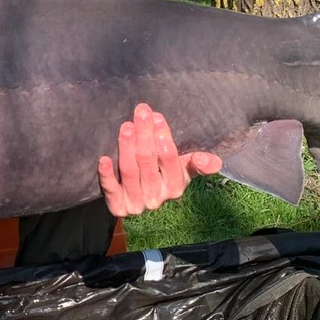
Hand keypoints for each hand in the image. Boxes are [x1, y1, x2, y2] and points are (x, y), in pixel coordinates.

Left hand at [97, 104, 221, 217]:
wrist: (135, 199)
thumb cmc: (161, 175)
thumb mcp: (182, 170)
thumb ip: (196, 163)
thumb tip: (216, 162)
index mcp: (176, 186)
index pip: (170, 158)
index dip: (163, 137)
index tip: (157, 117)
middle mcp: (157, 197)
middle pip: (148, 161)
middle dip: (145, 134)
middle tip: (141, 112)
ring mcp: (137, 203)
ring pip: (130, 171)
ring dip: (126, 147)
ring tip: (126, 126)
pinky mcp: (118, 207)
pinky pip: (111, 190)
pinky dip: (107, 175)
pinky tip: (103, 158)